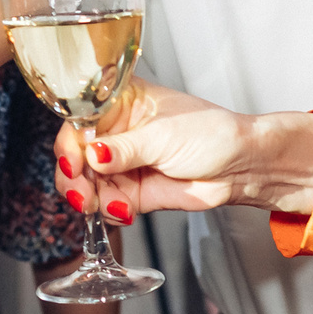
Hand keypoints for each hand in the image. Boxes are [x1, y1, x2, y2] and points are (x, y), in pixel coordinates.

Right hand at [59, 82, 312, 220]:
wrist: (241, 168)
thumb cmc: (213, 134)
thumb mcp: (164, 135)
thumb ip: (124, 149)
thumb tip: (92, 155)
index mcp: (121, 102)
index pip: (79, 119)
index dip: (70, 141)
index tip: (74, 160)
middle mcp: (116, 132)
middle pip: (74, 154)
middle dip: (73, 176)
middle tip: (83, 191)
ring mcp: (121, 163)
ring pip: (84, 182)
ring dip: (88, 197)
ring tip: (104, 204)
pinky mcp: (130, 191)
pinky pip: (104, 203)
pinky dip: (106, 211)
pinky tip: (122, 209)